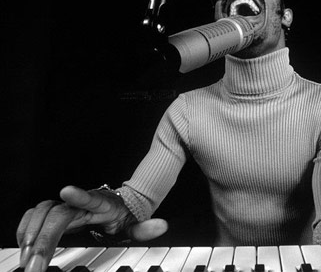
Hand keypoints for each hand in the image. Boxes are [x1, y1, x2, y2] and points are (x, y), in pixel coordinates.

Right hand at [17, 185, 167, 271]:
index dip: (78, 194)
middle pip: (57, 213)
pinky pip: (36, 215)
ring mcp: (68, 205)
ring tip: (27, 258)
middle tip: (36, 264)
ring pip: (42, 211)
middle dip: (44, 237)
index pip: (89, 198)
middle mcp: (81, 202)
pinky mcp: (57, 212)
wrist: (119, 204)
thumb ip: (146, 227)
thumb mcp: (137, 224)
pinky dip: (27, 228)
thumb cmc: (125, 215)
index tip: (66, 190)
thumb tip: (162, 225)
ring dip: (31, 233)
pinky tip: (24, 244)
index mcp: (101, 204)